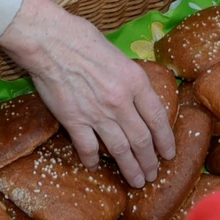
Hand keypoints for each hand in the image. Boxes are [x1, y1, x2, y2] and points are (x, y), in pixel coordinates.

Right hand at [0, 0, 176, 188]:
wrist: (52, 42)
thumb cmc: (83, 39)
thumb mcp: (119, 55)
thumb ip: (129, 80)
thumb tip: (135, 96)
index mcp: (135, 82)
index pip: (158, 118)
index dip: (165, 140)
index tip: (168, 153)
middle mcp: (121, 102)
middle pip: (141, 139)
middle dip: (149, 161)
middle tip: (153, 174)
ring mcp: (97, 114)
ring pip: (120, 149)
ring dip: (130, 168)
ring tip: (136, 180)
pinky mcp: (74, 120)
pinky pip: (87, 147)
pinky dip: (92, 159)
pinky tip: (94, 166)